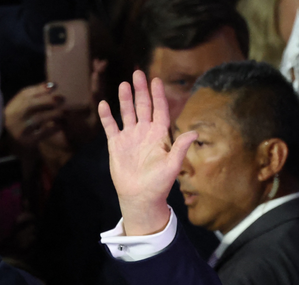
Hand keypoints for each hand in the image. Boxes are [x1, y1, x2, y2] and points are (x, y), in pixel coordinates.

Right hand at [4, 83, 66, 148]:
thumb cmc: (20, 123)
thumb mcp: (22, 109)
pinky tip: (60, 125)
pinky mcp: (28, 141)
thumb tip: (52, 86)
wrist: (13, 145)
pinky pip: (42, 133)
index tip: (55, 86)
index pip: (25, 94)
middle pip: (30, 104)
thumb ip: (34, 97)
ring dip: (53, 114)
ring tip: (64, 112)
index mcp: (13, 106)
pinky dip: (52, 128)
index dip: (40, 89)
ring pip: (37, 118)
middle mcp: (14, 116)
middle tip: (62, 98)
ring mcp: (21, 129)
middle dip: (47, 100)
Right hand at [98, 71, 196, 235]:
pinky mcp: (116, 145)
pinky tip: (104, 104)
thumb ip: (180, 147)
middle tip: (138, 73)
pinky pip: (111, 127)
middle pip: (143, 107)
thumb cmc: (159, 184)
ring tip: (124, 84)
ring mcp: (130, 138)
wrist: (140, 197)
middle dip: (141, 90)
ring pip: (127, 113)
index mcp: (159, 136)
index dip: (158, 95)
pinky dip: (106, 117)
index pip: (159, 110)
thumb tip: (194, 133)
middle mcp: (144, 133)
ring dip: (125, 99)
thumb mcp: (172, 166)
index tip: (156, 80)